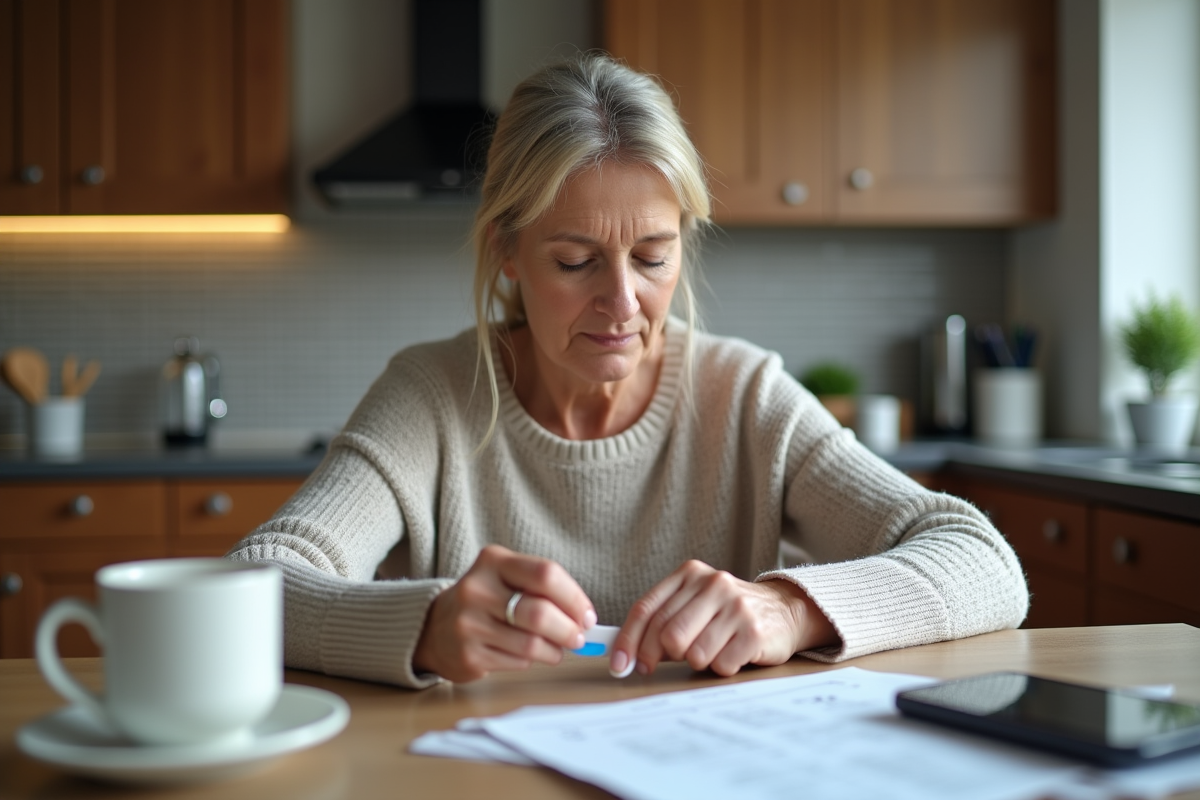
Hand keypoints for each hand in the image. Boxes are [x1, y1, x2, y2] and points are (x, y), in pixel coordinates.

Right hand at [413, 544, 596, 682]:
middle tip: (578, 637)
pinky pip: (518, 662)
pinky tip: (529, 654)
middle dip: (569, 630)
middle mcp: (477, 589)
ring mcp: (469, 624)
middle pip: (540, 613)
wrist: (435, 627)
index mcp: (493, 561)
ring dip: (554, 650)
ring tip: (557, 648)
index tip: (587, 615)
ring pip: (531, 643)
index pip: (546, 574)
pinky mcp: (469, 655)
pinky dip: (533, 661)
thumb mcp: (506, 577)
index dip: (574, 598)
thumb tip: (585, 617)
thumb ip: (542, 589)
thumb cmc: (485, 600)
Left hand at [611, 560, 837, 677]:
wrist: (784, 611)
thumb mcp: (693, 604)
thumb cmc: (727, 613)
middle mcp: (713, 584)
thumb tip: (625, 655)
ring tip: (711, 650)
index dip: (628, 641)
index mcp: (690, 574)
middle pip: (667, 634)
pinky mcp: (754, 631)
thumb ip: (661, 621)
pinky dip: (721, 667)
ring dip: (697, 662)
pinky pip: (720, 665)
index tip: (619, 665)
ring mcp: (736, 606)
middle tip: (662, 665)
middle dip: (658, 657)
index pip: (646, 609)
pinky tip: (732, 654)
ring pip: (693, 653)